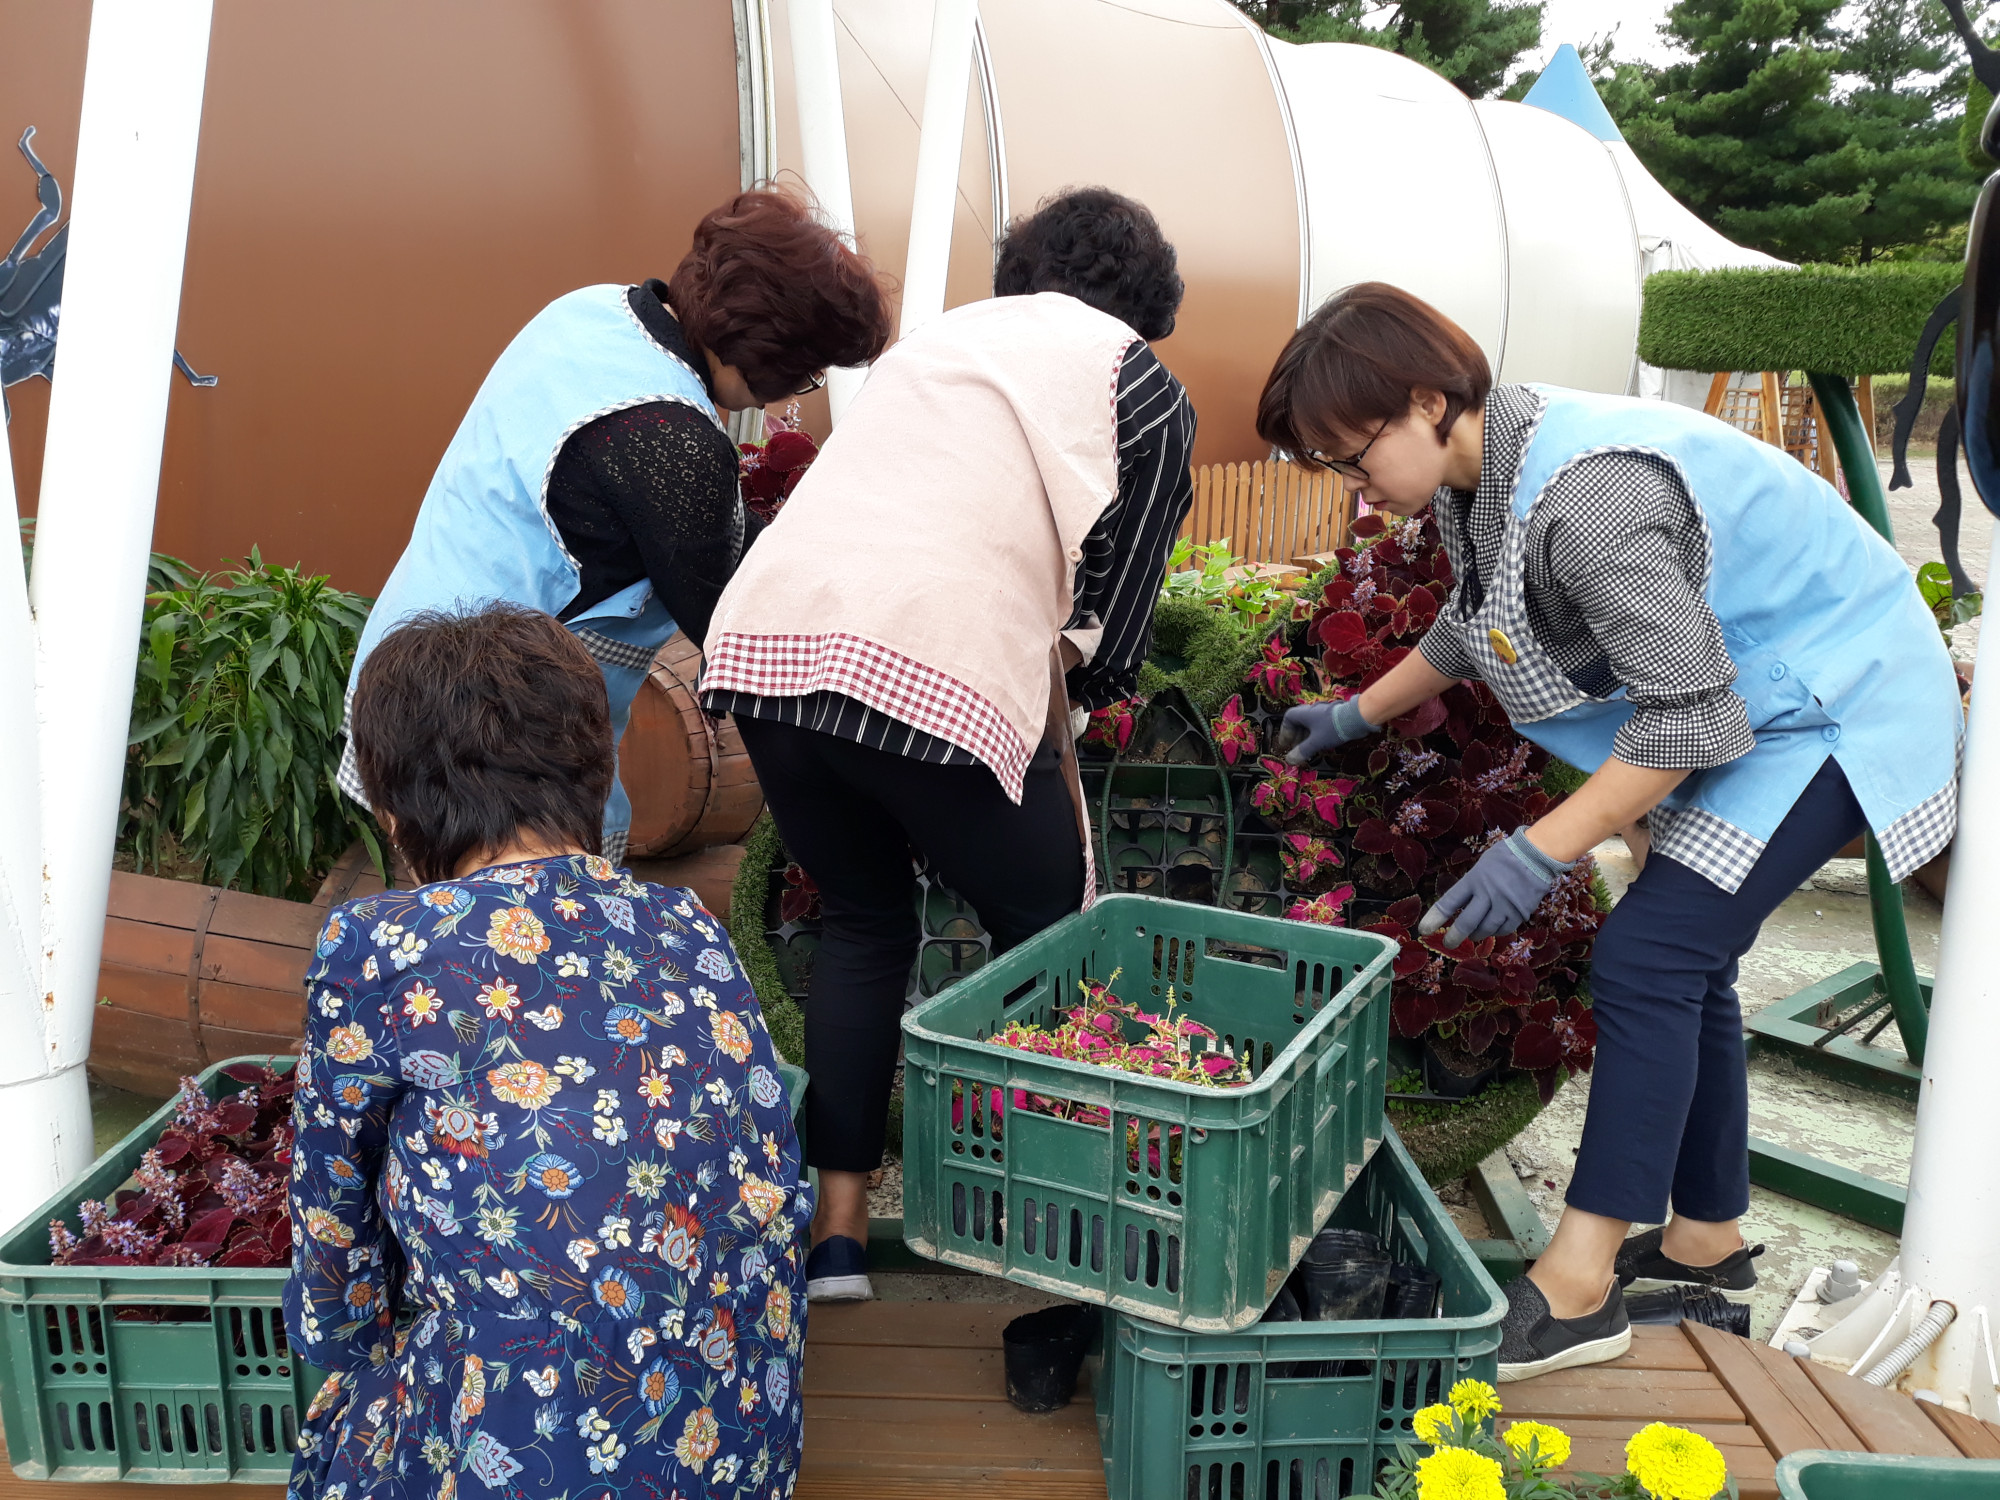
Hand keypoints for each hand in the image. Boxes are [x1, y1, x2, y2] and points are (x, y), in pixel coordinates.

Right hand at [1279, 697, 1377, 764]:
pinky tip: (1321, 745)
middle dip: (1296, 736)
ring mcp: (1323, 713)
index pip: (1289, 718)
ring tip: (1308, 749)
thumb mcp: (1315, 742)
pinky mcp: (1333, 717)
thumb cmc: (1332, 728)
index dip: (1285, 731)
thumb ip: (1302, 751)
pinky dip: (1316, 735)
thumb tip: (1290, 760)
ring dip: (1306, 737)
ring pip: (1310, 724)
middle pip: (1299, 722)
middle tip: (1296, 748)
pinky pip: (1320, 726)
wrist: (1357, 718)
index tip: (1286, 743)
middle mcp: (1312, 711)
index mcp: (1304, 713)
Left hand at [1418, 829, 1574, 946]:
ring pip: (1486, 929)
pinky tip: (1493, 929)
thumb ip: (1472, 885)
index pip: (1450, 902)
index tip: (1424, 929)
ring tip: (1472, 935)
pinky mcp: (1520, 912)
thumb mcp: (1482, 866)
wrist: (1537, 854)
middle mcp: (1487, 894)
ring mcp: (1505, 905)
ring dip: (1476, 934)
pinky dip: (1496, 931)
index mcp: (1474, 880)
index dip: (1435, 917)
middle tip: (1448, 943)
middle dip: (1455, 936)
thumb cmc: (1506, 856)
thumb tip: (1461, 904)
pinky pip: (1504, 929)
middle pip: (1467, 922)